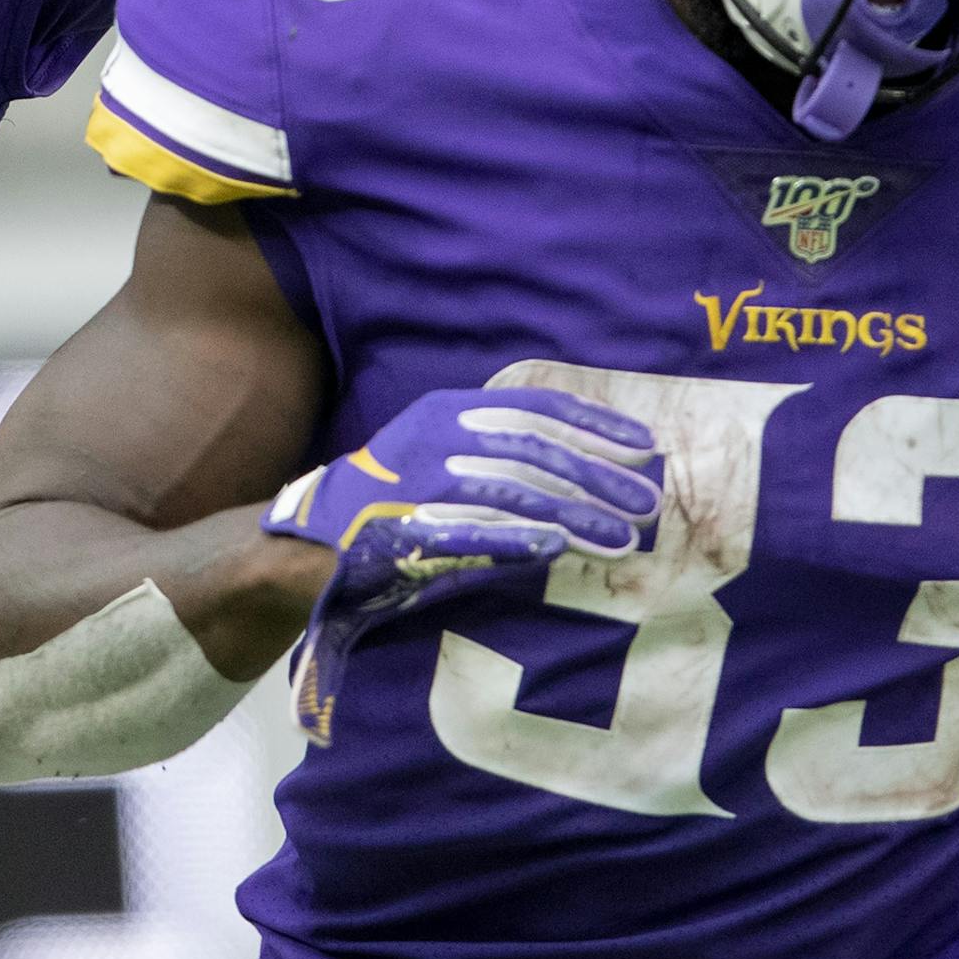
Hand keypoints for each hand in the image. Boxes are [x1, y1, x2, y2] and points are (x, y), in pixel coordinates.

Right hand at [263, 386, 660, 743]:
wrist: (312, 542)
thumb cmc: (390, 500)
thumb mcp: (438, 453)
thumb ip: (497, 452)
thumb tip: (586, 466)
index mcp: (446, 411)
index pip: (533, 408)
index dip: (593, 425)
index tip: (643, 445)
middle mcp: (435, 438)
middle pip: (534, 451)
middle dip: (597, 476)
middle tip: (646, 502)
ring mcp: (420, 484)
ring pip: (515, 492)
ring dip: (575, 516)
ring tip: (623, 539)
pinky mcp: (409, 530)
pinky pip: (476, 532)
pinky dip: (520, 539)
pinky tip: (559, 550)